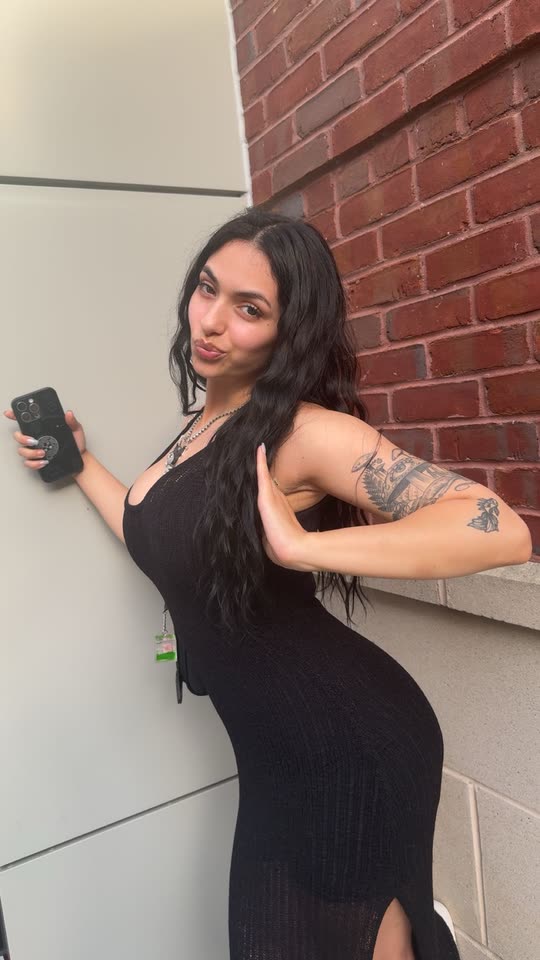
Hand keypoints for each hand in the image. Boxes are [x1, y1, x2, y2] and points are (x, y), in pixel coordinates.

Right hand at [4, 407, 86, 470]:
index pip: (26, 421)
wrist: (80, 459)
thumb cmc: (76, 444)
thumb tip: (68, 413)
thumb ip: (72, 422)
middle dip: (22, 438)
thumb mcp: (76, 430)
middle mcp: (36, 439)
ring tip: (43, 452)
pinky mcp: (37, 461)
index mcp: (42, 429)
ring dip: (30, 452)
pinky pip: (29, 463)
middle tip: (34, 440)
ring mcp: (35, 450)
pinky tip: (43, 462)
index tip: (10, 413)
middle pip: (19, 436)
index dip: (15, 415)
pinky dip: (34, 463)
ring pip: (22, 451)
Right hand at [256, 443, 310, 570]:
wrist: (292, 548)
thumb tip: (298, 521)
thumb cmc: (292, 540)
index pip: (266, 487)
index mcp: (272, 507)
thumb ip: (289, 519)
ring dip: (257, 461)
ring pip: (260, 476)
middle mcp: (266, 502)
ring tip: (254, 447)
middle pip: (261, 480)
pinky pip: (262, 475)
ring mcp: (265, 499)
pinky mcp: (264, 499)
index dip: (263, 474)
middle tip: (254, 448)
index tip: (261, 459)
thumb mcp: (290, 528)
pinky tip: (260, 449)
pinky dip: (260, 462)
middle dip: (257, 465)